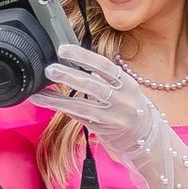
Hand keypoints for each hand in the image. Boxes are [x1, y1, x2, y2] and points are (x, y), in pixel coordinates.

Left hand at [30, 44, 169, 162]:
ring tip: (39, 91)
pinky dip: (61, 108)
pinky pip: (78, 117)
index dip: (83, 56)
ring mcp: (113, 117)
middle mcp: (122, 100)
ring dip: (57, 98)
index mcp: (128, 84)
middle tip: (49, 69)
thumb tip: (76, 60)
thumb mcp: (125, 90)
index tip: (63, 50)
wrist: (148, 138)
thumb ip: (105, 78)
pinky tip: (45, 102)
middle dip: (69, 76)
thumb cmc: (131, 109)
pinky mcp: (102, 130)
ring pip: (81, 105)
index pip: (104, 66)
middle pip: (93, 85)